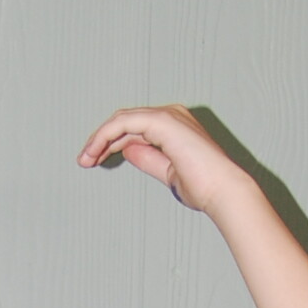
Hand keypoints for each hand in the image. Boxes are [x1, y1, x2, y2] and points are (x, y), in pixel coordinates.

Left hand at [77, 104, 242, 216]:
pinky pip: (125, 122)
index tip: (95, 161)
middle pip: (125, 122)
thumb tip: (126, 150)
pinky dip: (106, 135)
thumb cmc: (205, 188)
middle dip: (102, 140)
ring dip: (100, 138)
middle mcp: (171, 115)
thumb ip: (148, 159)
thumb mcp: (167, 173)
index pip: (134, 128)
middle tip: (85, 160)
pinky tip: (95, 150)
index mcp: (174, 126)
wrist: (223, 192)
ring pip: (122, 120)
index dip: (111, 143)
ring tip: (86, 158)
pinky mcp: (162, 121)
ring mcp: (168, 115)